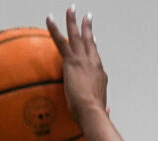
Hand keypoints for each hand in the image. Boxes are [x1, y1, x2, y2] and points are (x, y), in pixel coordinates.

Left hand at [46, 6, 106, 123]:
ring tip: (71, 9)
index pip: (96, 56)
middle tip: (86, 16)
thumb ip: (104, 109)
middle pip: (89, 41)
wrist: (91, 111)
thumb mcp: (101, 109)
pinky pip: (60, 41)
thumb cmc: (94, 114)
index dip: (94, 46)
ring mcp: (82, 60)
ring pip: (76, 35)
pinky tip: (49, 19)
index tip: (92, 38)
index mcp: (100, 74)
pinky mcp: (71, 61)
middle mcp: (93, 63)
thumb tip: (108, 113)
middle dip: (87, 27)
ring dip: (72, 21)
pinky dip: (54, 29)